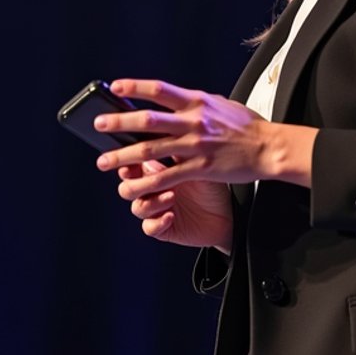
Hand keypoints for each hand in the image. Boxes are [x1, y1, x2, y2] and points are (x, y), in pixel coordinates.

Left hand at [93, 78, 271, 246]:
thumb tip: (175, 98)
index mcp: (197, 101)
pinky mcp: (200, 168)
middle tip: (99, 125)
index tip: (116, 87)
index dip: (136, 87)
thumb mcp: (221, 104)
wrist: (269, 148)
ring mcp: (195, 145)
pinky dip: (147, 181)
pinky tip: (132, 186)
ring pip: (151, 149)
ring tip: (104, 161)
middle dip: (119, 123)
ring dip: (123, 156)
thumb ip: (196, 102)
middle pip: (148, 119)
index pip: (160, 89)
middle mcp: (193, 120)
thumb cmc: (247, 126)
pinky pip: (167, 176)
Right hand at [114, 155, 233, 249]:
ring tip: (171, 195)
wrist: (228, 214)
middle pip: (127, 188)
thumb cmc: (211, 186)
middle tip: (153, 180)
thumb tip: (162, 125)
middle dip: (136, 185)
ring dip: (152, 202)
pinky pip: (150, 228)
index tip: (134, 159)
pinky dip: (158, 222)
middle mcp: (152, 192)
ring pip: (137, 207)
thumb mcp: (195, 163)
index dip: (127, 163)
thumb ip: (176, 148)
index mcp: (155, 173)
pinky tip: (170, 215)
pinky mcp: (162, 229)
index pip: (131, 166)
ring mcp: (156, 210)